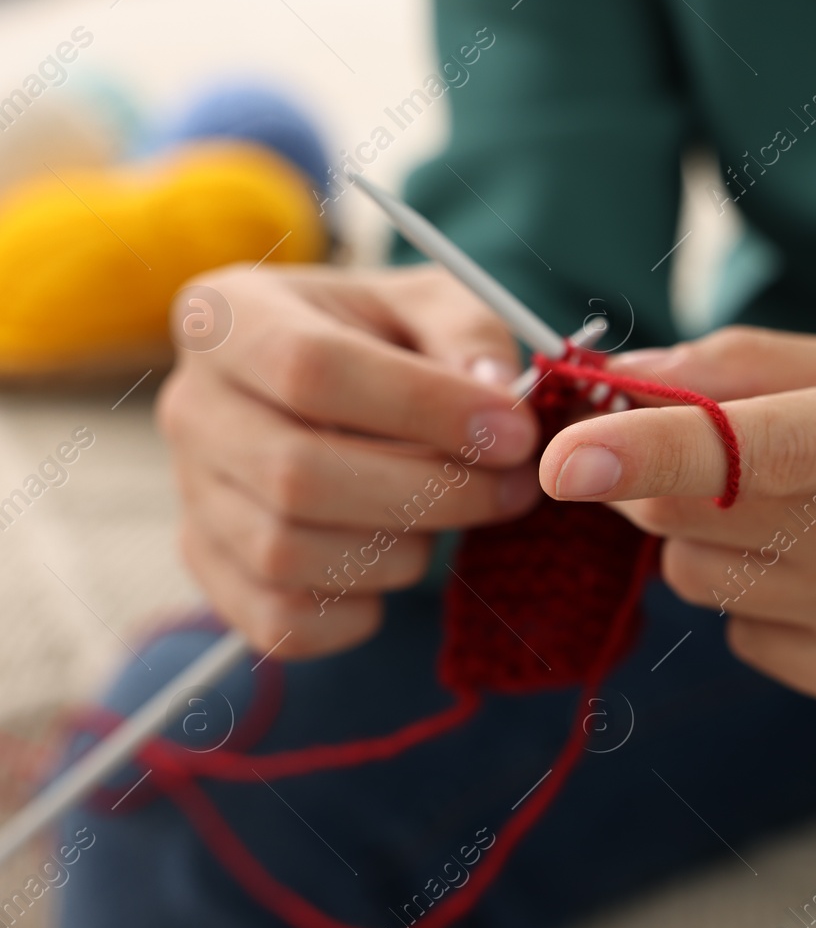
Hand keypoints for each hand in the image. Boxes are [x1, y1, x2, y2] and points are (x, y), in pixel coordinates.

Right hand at [157, 264, 539, 657]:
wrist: (339, 390)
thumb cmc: (390, 340)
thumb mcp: (435, 305)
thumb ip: (469, 336)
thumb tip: (494, 394)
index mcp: (228, 317)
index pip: (307, 368)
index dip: (422, 408)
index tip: (513, 432)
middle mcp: (190, 407)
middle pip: (296, 475)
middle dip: (430, 493)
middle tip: (514, 488)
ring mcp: (192, 496)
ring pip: (287, 554)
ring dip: (402, 552)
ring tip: (456, 515)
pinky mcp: (211, 569)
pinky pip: (280, 622)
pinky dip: (358, 611)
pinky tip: (400, 560)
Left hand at [540, 327, 815, 718]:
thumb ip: (758, 366)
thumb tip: (632, 375)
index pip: (740, 447)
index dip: (640, 449)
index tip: (566, 457)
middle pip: (690, 518)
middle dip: (664, 478)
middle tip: (709, 453)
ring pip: (704, 580)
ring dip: (715, 540)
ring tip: (803, 517)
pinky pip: (749, 640)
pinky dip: (763, 603)